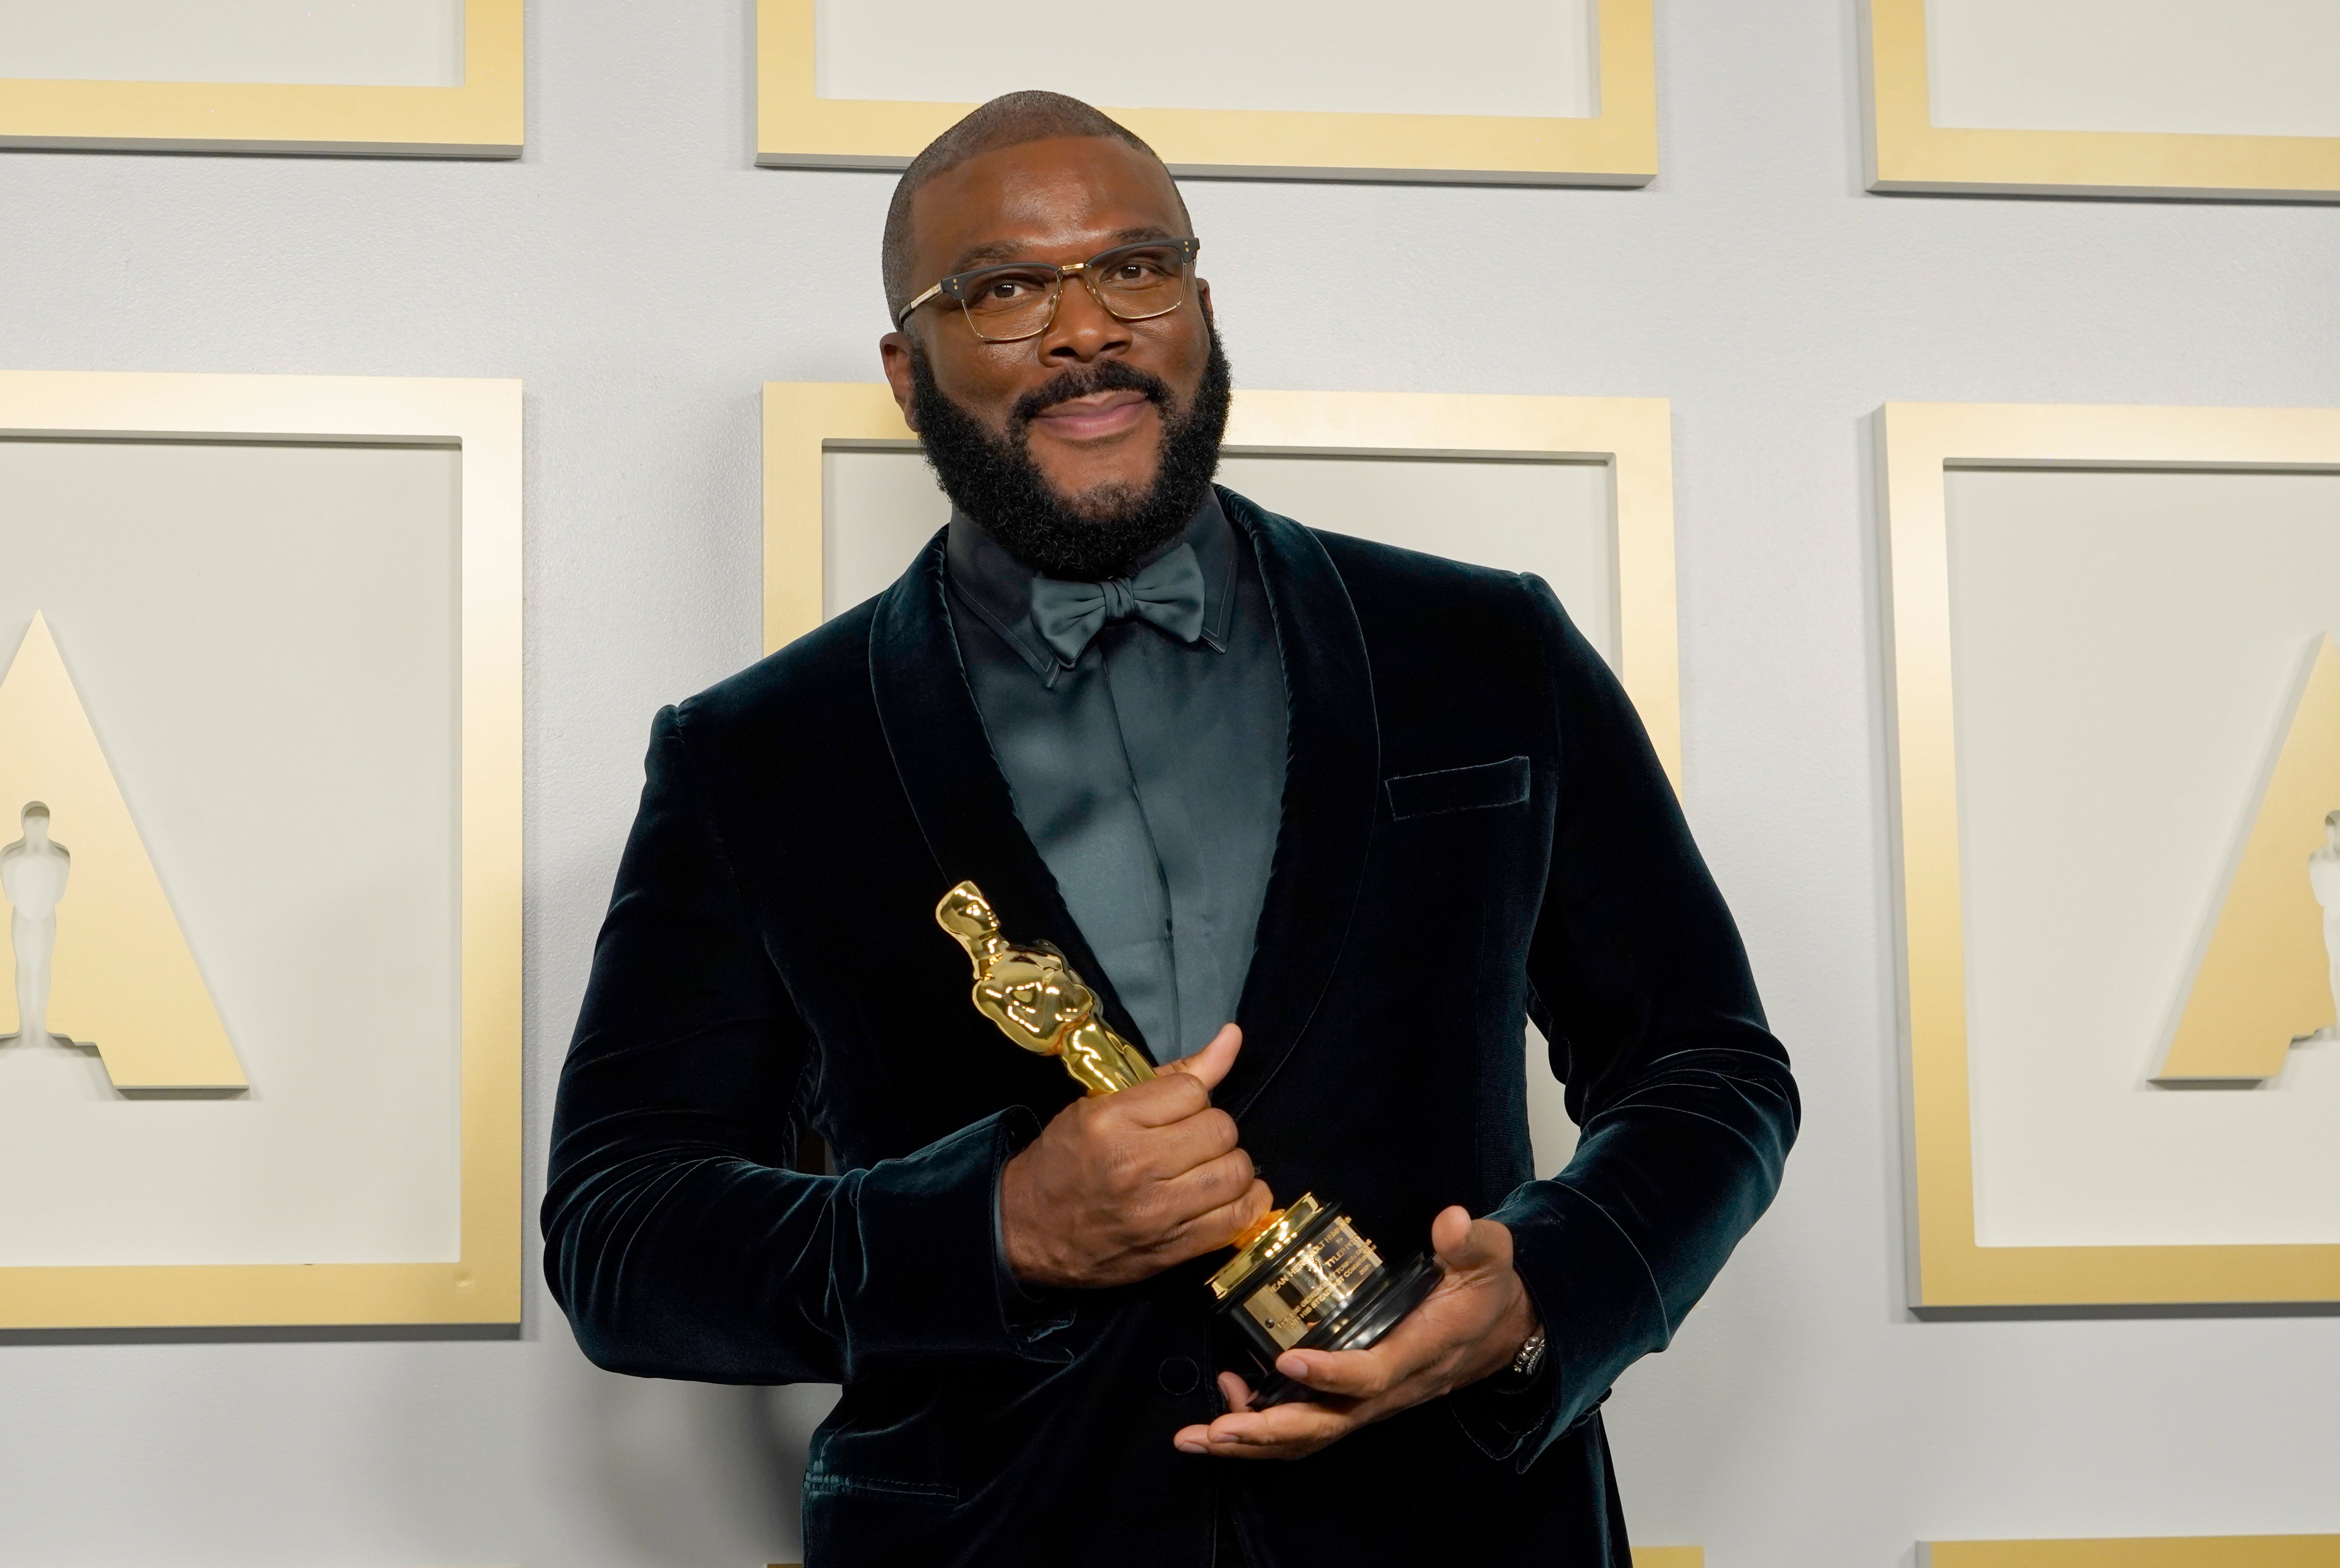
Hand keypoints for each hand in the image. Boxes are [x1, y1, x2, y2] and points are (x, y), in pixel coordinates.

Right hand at [1000, 1024, 1273, 1289]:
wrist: (1027, 1230)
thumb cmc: (1065, 1160)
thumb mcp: (1101, 1105)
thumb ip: (1173, 1073)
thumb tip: (1234, 1035)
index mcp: (1111, 1121)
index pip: (1192, 1091)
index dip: (1192, 1097)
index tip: (1176, 1111)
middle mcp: (1135, 1164)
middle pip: (1220, 1130)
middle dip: (1214, 1130)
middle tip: (1193, 1141)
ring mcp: (1156, 1212)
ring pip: (1235, 1172)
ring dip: (1231, 1167)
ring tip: (1210, 1167)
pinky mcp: (1172, 1248)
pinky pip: (1237, 1219)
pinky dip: (1246, 1203)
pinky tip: (1230, 1195)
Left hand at [1172, 1205, 1538, 1460]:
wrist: (1501, 1331)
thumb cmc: (1486, 1291)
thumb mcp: (1489, 1258)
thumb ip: (1471, 1242)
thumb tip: (1451, 1222)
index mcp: (1420, 1352)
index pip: (1373, 1374)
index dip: (1333, 1374)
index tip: (1288, 1361)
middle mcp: (1390, 1389)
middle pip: (1327, 1425)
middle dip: (1268, 1432)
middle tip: (1214, 1430)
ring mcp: (1370, 1401)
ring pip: (1310, 1435)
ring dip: (1253, 1440)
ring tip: (1198, 1436)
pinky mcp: (1356, 1400)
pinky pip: (1308, 1425)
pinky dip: (1264, 1425)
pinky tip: (1227, 1399)